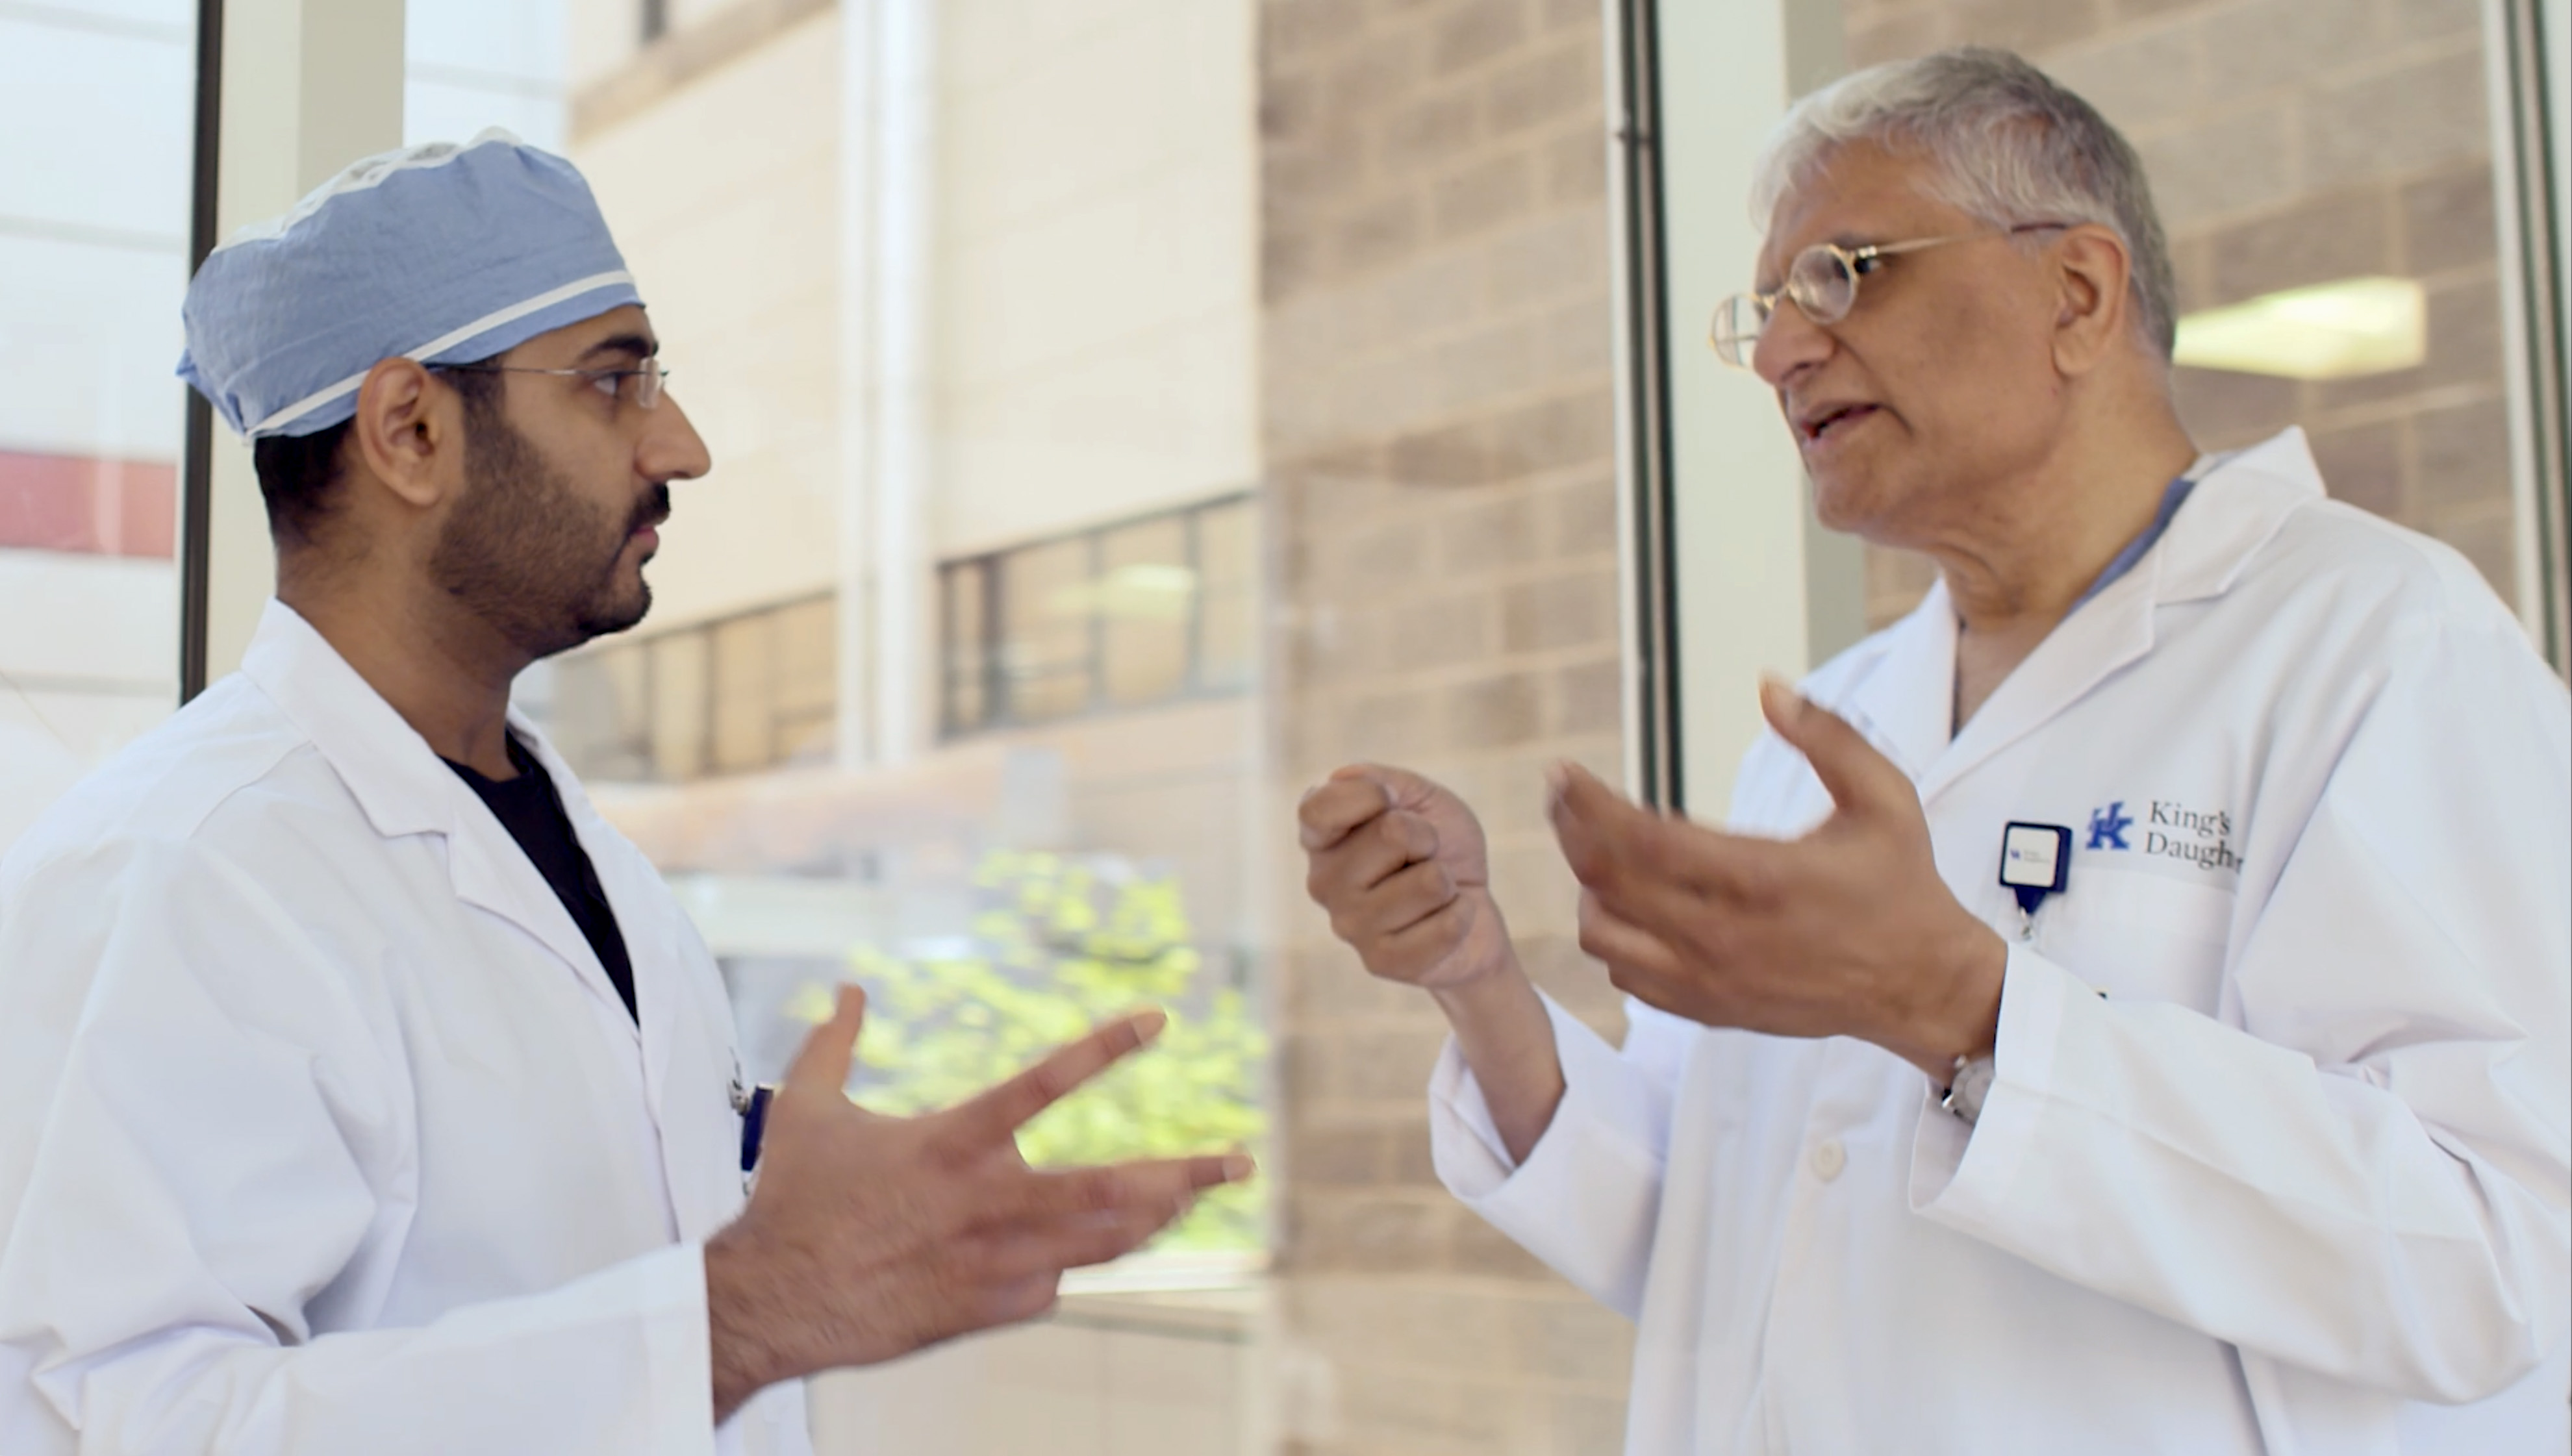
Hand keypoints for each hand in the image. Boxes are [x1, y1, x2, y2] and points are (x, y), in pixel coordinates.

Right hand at [705, 987, 1252, 1416]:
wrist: (773, 1302)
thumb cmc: (791, 1202)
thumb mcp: (808, 1109)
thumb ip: (835, 1043)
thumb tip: (847, 987)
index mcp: (953, 1143)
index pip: (1045, 1083)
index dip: (1105, 1048)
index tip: (1158, 1020)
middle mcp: (988, 1202)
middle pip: (1108, 1187)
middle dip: (1181, 1175)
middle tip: (1236, 1163)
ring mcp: (995, 1262)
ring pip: (1100, 1242)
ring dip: (1153, 1219)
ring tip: (1191, 1198)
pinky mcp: (988, 1309)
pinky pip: (1051, 1285)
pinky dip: (1063, 1265)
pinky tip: (1063, 1256)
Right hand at [1299, 764, 1511, 989]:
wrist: (1473, 907)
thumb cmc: (1440, 847)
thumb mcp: (1421, 799)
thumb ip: (1384, 780)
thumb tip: (1345, 778)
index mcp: (1322, 838)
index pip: (1319, 809)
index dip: (1369, 795)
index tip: (1392, 799)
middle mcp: (1323, 882)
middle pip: (1392, 833)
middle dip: (1428, 837)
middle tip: (1423, 856)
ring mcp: (1348, 926)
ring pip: (1429, 882)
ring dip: (1447, 880)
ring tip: (1434, 892)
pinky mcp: (1381, 962)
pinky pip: (1446, 927)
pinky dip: (1463, 914)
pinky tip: (1447, 919)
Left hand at [1548, 681, 2003, 1077]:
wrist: (1920, 985)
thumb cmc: (1901, 885)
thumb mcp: (1884, 797)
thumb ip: (1828, 736)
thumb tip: (1769, 686)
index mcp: (1761, 878)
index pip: (1642, 841)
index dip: (1589, 803)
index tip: (1562, 771)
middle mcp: (1724, 936)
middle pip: (1605, 884)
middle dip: (1570, 830)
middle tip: (1562, 794)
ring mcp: (1711, 981)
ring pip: (1604, 936)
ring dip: (1590, 889)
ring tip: (1603, 850)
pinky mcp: (1708, 1010)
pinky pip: (1627, 978)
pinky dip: (1615, 938)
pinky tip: (1630, 903)